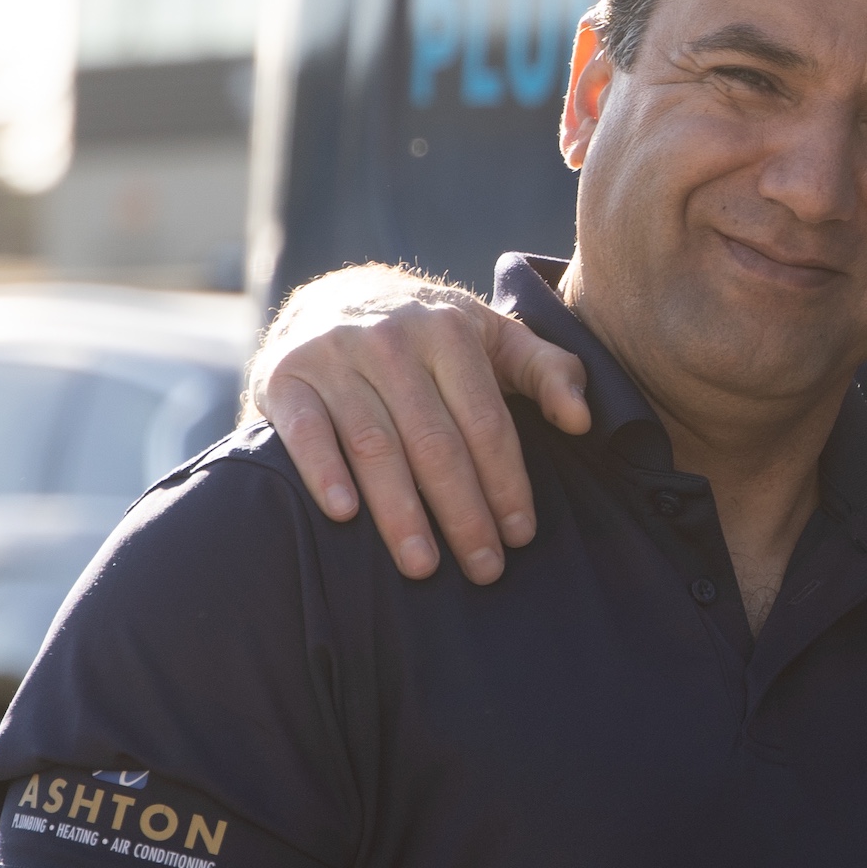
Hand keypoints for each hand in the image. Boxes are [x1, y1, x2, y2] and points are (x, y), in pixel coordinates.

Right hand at [250, 267, 589, 581]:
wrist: (336, 297)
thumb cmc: (432, 337)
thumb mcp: (495, 339)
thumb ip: (548, 372)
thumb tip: (582, 420)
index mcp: (450, 332)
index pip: (486, 421)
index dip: (506, 482)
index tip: (520, 537)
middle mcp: (392, 339)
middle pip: (435, 442)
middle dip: (463, 512)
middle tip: (483, 570)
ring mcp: (334, 357)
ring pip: (375, 445)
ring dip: (401, 511)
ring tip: (423, 566)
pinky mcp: (284, 377)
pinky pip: (306, 431)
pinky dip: (323, 472)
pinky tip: (344, 515)